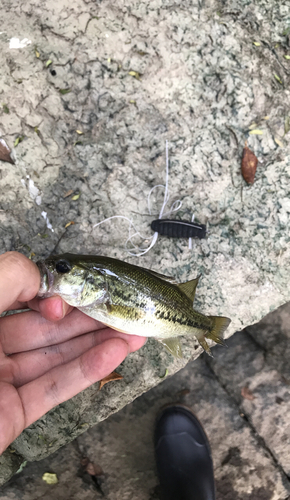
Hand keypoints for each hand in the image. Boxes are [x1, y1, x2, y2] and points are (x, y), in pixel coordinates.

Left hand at [0, 252, 145, 454]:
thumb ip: (8, 278)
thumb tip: (46, 279)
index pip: (21, 296)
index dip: (51, 294)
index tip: (69, 297)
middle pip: (45, 328)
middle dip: (88, 318)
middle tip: (123, 310)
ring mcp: (0, 381)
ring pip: (55, 357)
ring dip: (97, 344)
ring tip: (134, 332)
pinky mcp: (12, 414)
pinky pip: (53, 389)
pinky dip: (86, 372)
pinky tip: (114, 354)